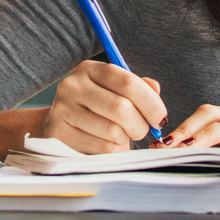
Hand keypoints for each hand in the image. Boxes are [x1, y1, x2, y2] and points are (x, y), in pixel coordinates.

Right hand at [39, 60, 165, 153]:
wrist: (61, 126)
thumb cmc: (95, 108)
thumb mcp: (114, 91)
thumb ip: (137, 87)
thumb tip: (155, 89)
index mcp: (90, 69)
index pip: (128, 82)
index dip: (151, 103)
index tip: (160, 118)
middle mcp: (73, 86)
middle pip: (122, 108)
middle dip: (141, 125)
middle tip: (143, 130)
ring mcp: (63, 110)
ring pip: (112, 131)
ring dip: (125, 138)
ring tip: (121, 135)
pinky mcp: (59, 134)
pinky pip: (101, 147)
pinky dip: (111, 149)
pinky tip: (105, 142)